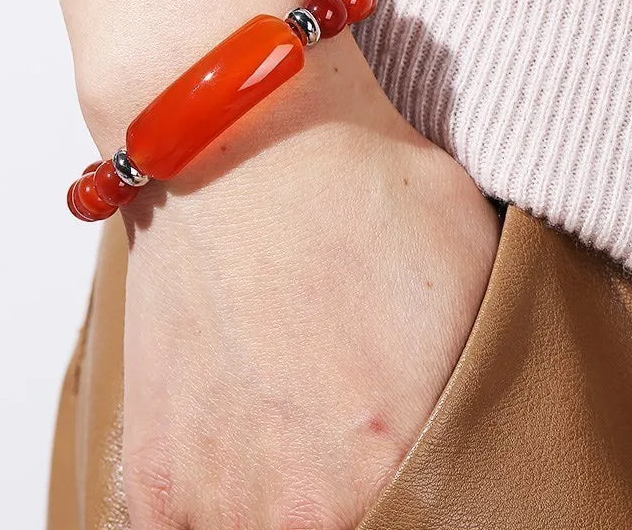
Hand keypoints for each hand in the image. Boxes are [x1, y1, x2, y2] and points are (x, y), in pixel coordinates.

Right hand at [117, 37, 497, 527]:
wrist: (237, 139)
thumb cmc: (355, 187)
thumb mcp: (478, 281)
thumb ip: (474, 389)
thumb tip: (461, 429)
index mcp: (396, 462)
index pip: (416, 521)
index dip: (407, 489)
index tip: (386, 451)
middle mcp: (303, 505)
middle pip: (337, 527)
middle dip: (337, 492)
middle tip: (329, 432)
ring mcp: (214, 494)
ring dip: (270, 498)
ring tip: (277, 418)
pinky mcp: (153, 469)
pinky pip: (191, 522)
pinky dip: (215, 485)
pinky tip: (230, 420)